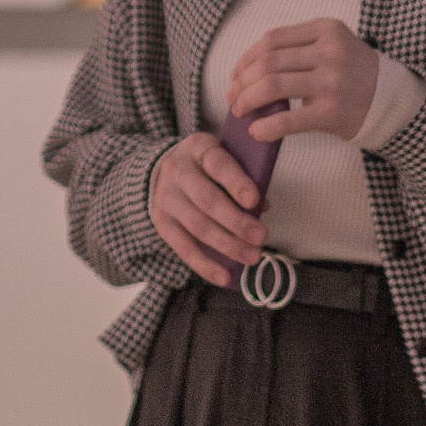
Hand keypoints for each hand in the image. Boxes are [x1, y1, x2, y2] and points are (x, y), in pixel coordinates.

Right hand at [149, 133, 264, 285]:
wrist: (163, 171)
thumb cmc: (206, 166)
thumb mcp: (223, 158)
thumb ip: (244, 178)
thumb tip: (263, 207)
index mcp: (198, 148)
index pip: (218, 164)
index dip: (236, 183)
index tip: (255, 200)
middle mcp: (177, 171)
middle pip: (207, 200)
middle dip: (236, 222)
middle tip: (261, 237)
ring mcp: (167, 198)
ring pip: (198, 226)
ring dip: (227, 245)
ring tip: (252, 257)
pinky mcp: (162, 223)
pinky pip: (184, 248)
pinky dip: (205, 265)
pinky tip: (225, 277)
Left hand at [227, 19, 379, 142]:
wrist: (390, 99)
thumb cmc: (354, 73)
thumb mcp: (333, 44)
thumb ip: (299, 47)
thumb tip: (249, 68)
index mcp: (326, 30)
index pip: (272, 39)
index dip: (246, 57)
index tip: (235, 74)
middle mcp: (330, 52)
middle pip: (268, 61)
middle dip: (242, 81)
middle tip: (232, 96)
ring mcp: (331, 81)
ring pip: (272, 86)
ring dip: (247, 100)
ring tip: (240, 111)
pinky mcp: (332, 111)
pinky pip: (288, 119)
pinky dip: (266, 126)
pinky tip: (256, 131)